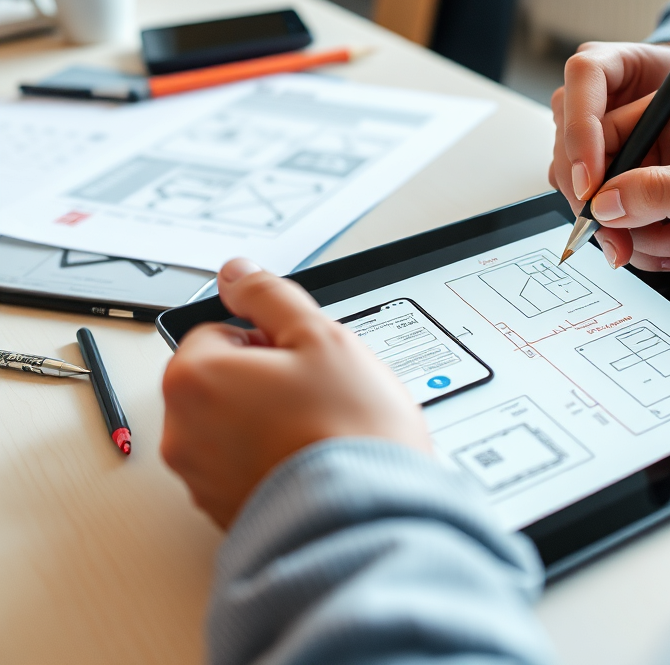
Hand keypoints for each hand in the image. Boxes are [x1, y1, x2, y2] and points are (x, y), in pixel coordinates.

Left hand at [161, 259, 430, 528]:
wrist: (367, 516)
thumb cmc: (346, 427)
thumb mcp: (319, 334)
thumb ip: (270, 294)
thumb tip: (237, 272)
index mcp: (196, 379)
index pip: (218, 330)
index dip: (268, 336)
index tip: (301, 355)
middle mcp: (183, 431)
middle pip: (220, 377)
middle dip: (262, 376)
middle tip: (314, 388)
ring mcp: (200, 477)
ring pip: (230, 422)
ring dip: (266, 416)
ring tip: (317, 426)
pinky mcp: (223, 510)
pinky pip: (241, 464)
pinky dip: (269, 456)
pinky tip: (311, 456)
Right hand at [553, 76, 669, 292]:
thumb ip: (661, 191)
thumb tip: (603, 202)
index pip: (610, 131)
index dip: (593, 170)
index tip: (590, 208)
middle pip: (608, 176)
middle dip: (620, 215)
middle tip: (632, 243)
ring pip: (622, 211)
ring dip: (646, 237)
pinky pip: (642, 231)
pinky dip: (657, 248)